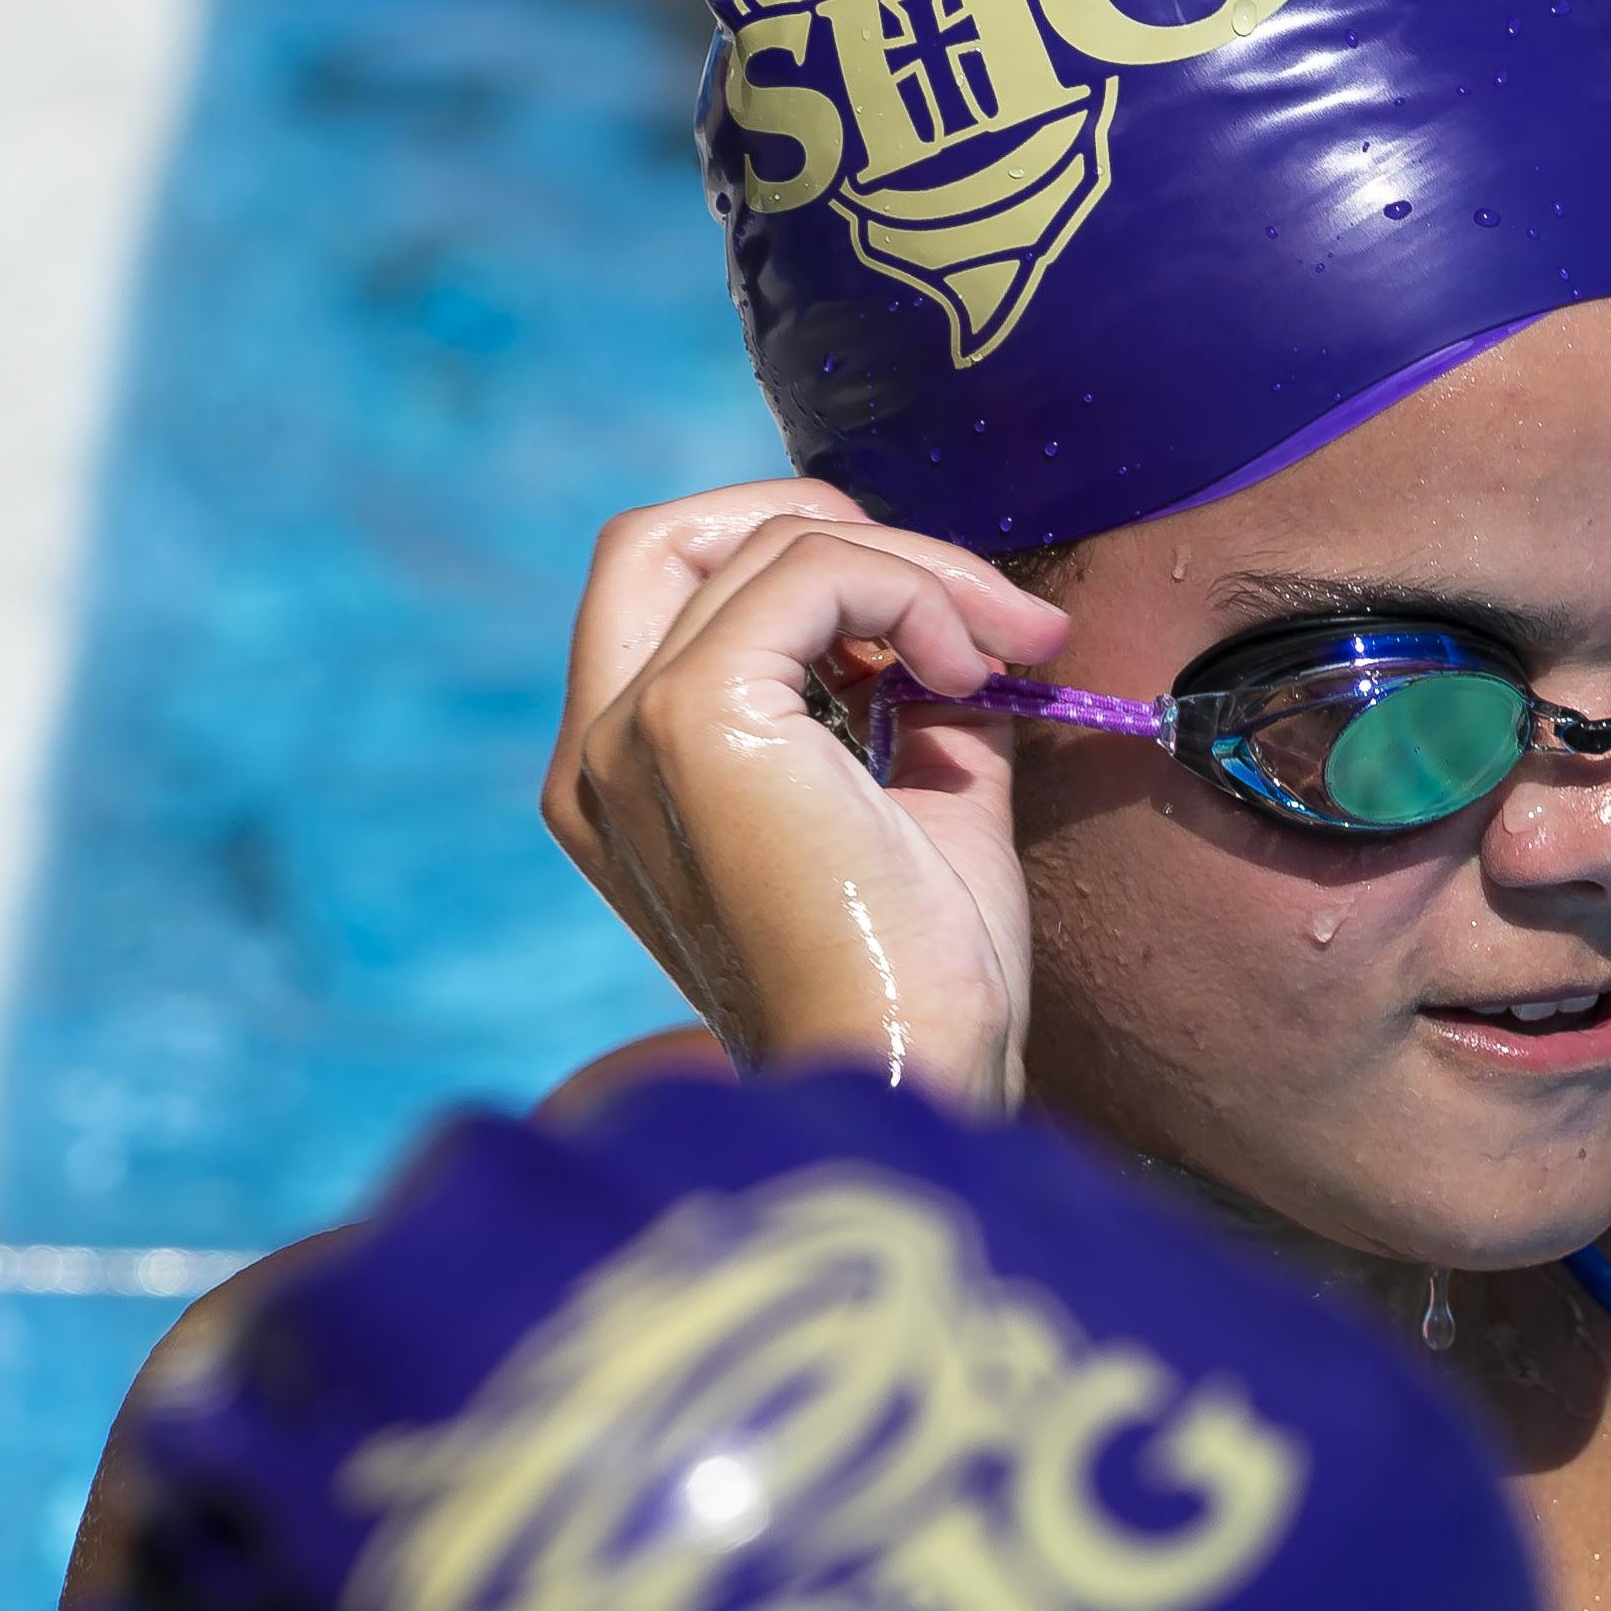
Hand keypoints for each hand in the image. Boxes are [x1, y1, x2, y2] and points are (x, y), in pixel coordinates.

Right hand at [548, 479, 1068, 1108]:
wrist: (918, 1077)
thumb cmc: (926, 983)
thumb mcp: (924, 804)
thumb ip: (916, 701)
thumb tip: (966, 615)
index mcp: (629, 782)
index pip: (675, 592)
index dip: (815, 576)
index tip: (948, 638)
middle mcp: (600, 753)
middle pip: (674, 534)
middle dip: (836, 533)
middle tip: (972, 608)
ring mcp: (630, 732)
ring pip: (766, 543)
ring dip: (919, 570)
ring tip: (1009, 656)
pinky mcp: (693, 719)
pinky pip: (810, 573)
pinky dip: (912, 589)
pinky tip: (971, 675)